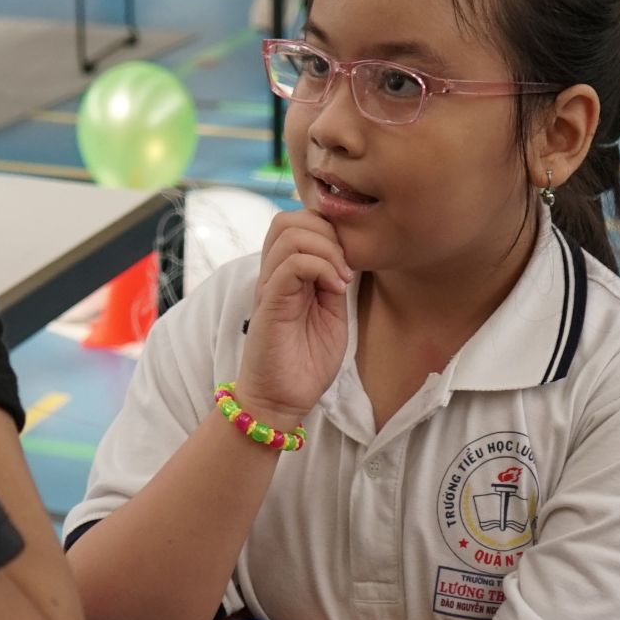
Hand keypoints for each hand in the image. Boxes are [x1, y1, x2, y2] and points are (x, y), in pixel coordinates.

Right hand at [231, 211, 351, 422]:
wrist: (283, 400)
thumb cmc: (306, 362)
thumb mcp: (332, 314)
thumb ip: (334, 281)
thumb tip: (346, 254)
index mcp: (288, 273)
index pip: (298, 222)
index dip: (328, 229)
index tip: (350, 260)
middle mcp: (274, 274)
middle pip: (289, 218)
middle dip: (328, 232)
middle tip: (346, 266)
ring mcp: (269, 286)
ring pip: (289, 233)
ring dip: (326, 249)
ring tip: (342, 278)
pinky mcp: (269, 303)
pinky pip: (290, 264)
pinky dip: (320, 267)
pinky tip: (336, 289)